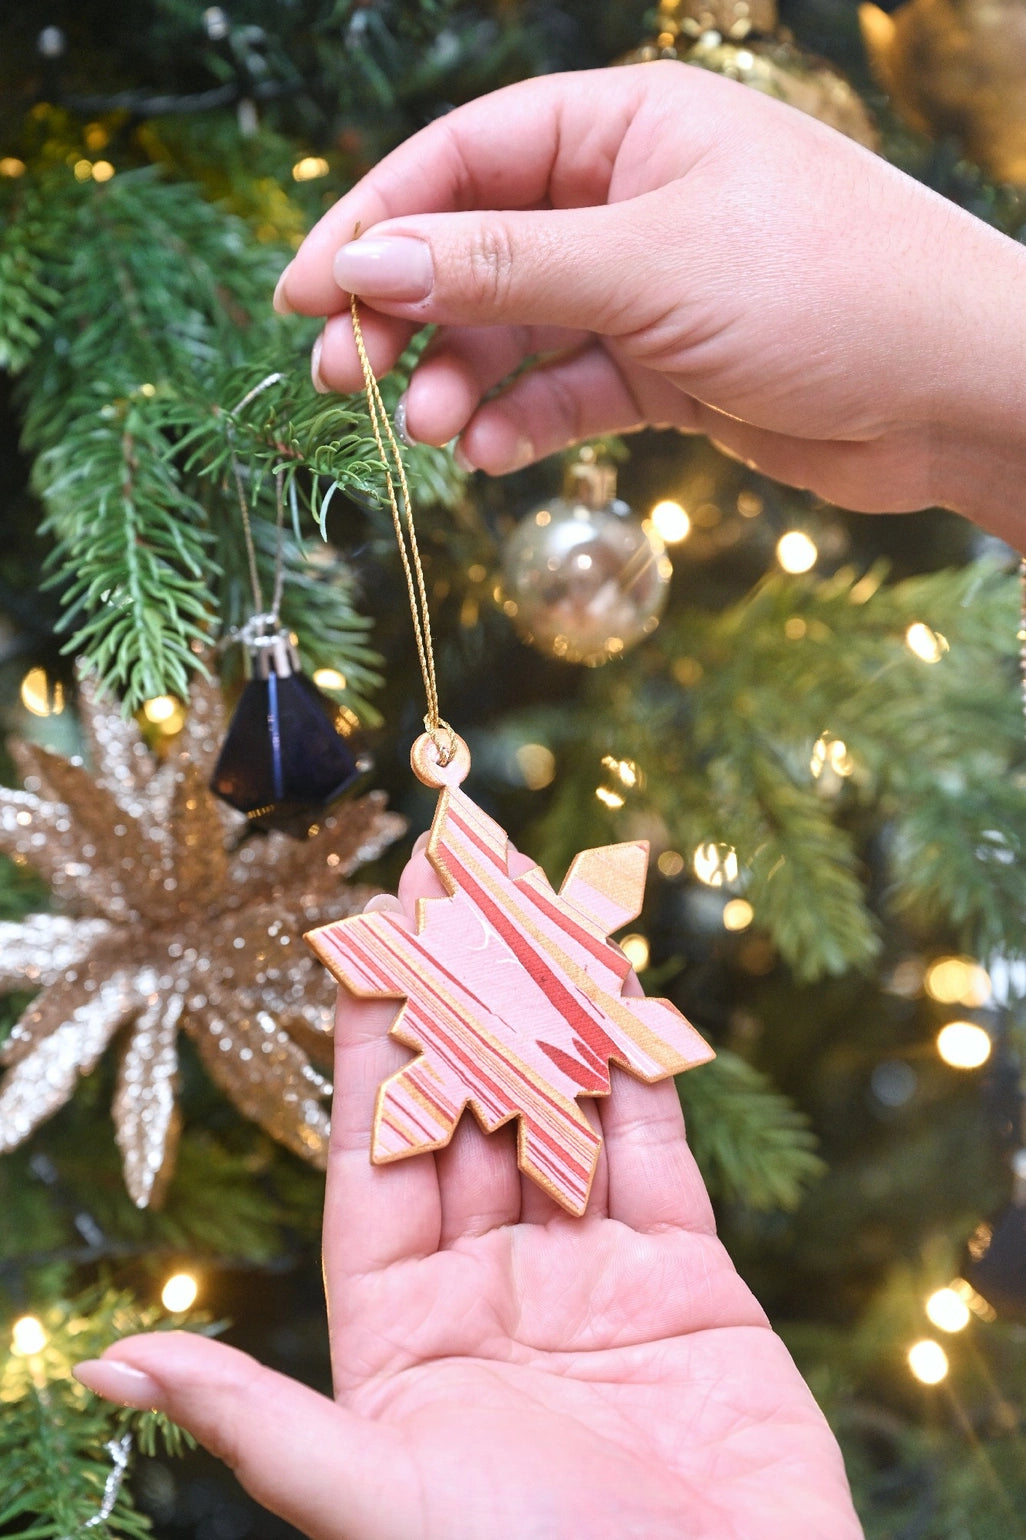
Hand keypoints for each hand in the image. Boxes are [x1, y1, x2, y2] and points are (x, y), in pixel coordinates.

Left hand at [75, 845, 862, 1539]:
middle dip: (460, 992)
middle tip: (452, 875)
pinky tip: (619, 988)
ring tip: (528, 896)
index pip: (372, 1150)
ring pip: (560, 1106)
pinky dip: (642, 1066)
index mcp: (403, 1326)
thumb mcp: (376, 1498)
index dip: (365, 1043)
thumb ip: (258, 1417)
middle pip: (467, 1106)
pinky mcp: (692, 1274)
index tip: (361, 938)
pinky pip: (656, 1145)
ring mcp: (593, 1271)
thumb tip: (112, 1363)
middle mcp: (492, 1283)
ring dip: (547, 1005)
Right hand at [275, 62, 1025, 545]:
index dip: (376, 219)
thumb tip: (364, 260)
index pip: (467, 158)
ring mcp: (648, 289)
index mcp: (628, 126)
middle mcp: (630, 199)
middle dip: (407, 312)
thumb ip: (503, 267)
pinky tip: (490, 454)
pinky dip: (526, 421)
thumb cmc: (825, 288)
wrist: (953, 393)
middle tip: (342, 378)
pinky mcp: (669, 369)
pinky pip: (569, 390)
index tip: (302, 292)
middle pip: (480, 248)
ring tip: (424, 431)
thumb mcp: (647, 264)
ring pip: (519, 330)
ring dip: (462, 379)